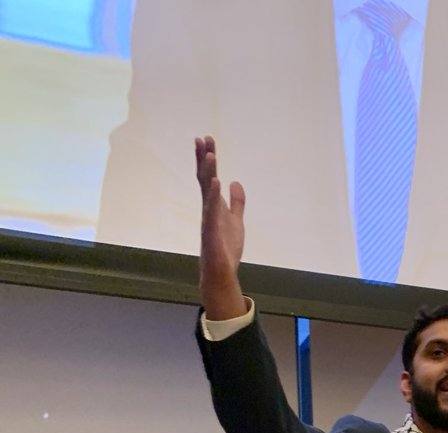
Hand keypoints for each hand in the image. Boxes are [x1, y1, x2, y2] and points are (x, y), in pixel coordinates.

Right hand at [195, 135, 248, 319]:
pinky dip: (213, 196)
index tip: (207, 140)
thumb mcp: (236, 220)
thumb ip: (237, 202)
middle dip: (204, 159)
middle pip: (204, 178)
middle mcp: (208, 208)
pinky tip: (216, 182)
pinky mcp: (211, 232)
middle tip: (203, 138)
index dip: (208, 158)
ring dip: (208, 173)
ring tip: (211, 155)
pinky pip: (212, 211)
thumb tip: (236, 182)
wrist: (221, 272)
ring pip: (206, 192)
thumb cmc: (226, 247)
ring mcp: (208, 219)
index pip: (208, 176)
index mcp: (213, 205)